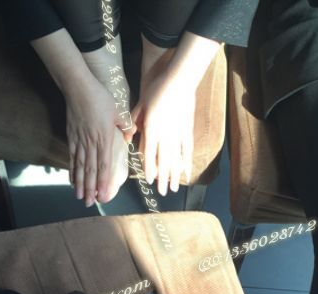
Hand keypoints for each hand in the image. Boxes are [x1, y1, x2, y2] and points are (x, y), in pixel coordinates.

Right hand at [65, 74, 127, 205]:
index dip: (104, 182)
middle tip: (89, 204)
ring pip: (80, 167)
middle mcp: (91, 143)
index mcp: (104, 138)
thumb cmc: (100, 98)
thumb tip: (132, 136)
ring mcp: (80, 141)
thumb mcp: (118, 112)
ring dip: (80, 184)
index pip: (104, 165)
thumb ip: (126, 126)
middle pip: (90, 170)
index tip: (103, 195)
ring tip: (80, 197)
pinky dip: (72, 170)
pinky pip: (72, 157)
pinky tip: (72, 180)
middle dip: (90, 189)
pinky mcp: (72, 136)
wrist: (78, 88)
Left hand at [131, 73, 194, 195]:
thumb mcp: (142, 103)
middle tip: (161, 192)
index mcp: (152, 127)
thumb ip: (135, 119)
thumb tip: (129, 134)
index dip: (149, 168)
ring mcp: (178, 132)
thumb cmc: (158, 88)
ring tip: (174, 187)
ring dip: (174, 174)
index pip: (149, 153)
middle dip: (162, 178)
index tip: (149, 180)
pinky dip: (187, 161)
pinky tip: (186, 171)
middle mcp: (165, 133)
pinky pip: (187, 149)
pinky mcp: (187, 128)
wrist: (179, 78)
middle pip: (163, 160)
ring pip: (175, 158)